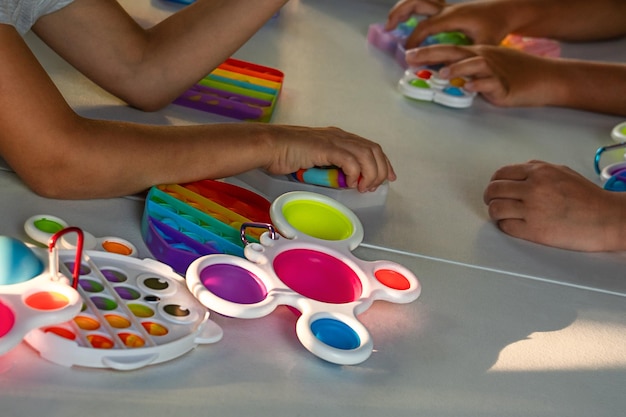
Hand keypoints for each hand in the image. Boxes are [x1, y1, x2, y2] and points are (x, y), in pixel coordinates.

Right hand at [262, 125, 395, 191]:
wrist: (269, 145)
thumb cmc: (285, 154)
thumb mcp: (314, 160)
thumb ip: (329, 166)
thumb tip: (343, 179)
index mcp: (338, 137)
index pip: (370, 147)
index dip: (383, 163)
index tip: (388, 178)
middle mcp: (340, 136)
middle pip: (374, 150)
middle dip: (380, 170)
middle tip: (373, 187)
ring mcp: (333, 140)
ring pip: (366, 155)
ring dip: (370, 174)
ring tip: (362, 187)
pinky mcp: (326, 147)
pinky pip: (351, 161)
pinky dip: (356, 174)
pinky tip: (350, 183)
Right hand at [386, 0, 512, 48]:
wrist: (506, 11)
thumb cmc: (496, 27)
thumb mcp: (483, 45)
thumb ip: (465, 57)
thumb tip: (448, 70)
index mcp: (452, 17)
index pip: (425, 27)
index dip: (413, 41)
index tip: (407, 54)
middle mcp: (447, 9)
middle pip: (416, 2)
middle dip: (398, 13)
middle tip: (388, 27)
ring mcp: (446, 6)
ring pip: (419, 0)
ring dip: (403, 8)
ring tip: (392, 22)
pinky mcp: (447, 8)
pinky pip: (425, 4)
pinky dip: (413, 9)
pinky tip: (408, 20)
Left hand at [406, 44, 564, 107]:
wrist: (545, 77)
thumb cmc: (516, 74)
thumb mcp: (488, 68)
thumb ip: (466, 71)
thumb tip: (443, 76)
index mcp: (477, 54)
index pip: (449, 49)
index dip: (429, 51)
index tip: (409, 55)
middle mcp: (483, 58)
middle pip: (455, 52)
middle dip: (432, 54)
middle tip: (412, 58)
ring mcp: (494, 70)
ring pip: (474, 65)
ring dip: (457, 68)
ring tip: (442, 74)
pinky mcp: (504, 85)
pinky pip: (490, 83)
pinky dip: (479, 84)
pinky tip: (470, 87)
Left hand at [483, 160, 625, 251]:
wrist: (606, 218)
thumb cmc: (588, 197)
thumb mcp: (562, 172)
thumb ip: (537, 170)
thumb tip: (516, 173)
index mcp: (538, 172)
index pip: (501, 174)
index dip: (494, 182)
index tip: (495, 189)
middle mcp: (532, 189)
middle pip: (494, 191)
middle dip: (490, 197)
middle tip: (493, 202)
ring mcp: (532, 210)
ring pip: (495, 209)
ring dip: (495, 212)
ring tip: (502, 215)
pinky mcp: (533, 230)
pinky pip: (505, 226)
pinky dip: (505, 225)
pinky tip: (513, 225)